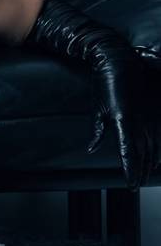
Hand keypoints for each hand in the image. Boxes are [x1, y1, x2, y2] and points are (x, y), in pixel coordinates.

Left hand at [85, 54, 156, 190]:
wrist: (117, 60)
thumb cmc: (104, 83)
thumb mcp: (98, 109)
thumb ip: (97, 131)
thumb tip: (92, 149)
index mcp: (122, 122)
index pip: (128, 153)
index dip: (130, 171)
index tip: (130, 185)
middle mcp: (137, 121)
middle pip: (142, 154)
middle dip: (139, 171)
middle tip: (135, 185)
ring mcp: (146, 115)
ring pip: (151, 145)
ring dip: (148, 162)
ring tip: (145, 175)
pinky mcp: (152, 109)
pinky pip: (157, 133)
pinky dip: (156, 147)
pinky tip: (156, 156)